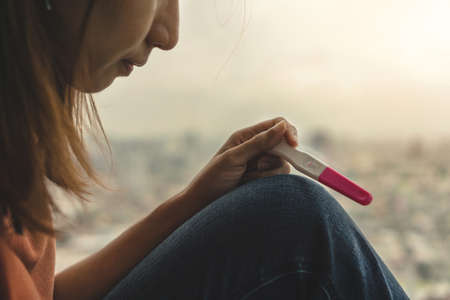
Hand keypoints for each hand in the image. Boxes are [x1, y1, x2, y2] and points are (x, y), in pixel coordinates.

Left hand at [182, 117, 298, 205]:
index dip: (288, 132)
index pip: (277, 125)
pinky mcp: (264, 180)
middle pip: (284, 144)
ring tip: (247, 177)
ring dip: (268, 172)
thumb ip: (258, 143)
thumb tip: (282, 127)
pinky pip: (278, 177)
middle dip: (279, 155)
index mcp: (247, 136)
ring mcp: (262, 164)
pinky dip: (266, 181)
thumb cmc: (213, 178)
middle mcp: (257, 148)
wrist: (205, 203)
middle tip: (260, 165)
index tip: (293, 144)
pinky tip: (249, 184)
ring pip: (283, 163)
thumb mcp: (234, 157)